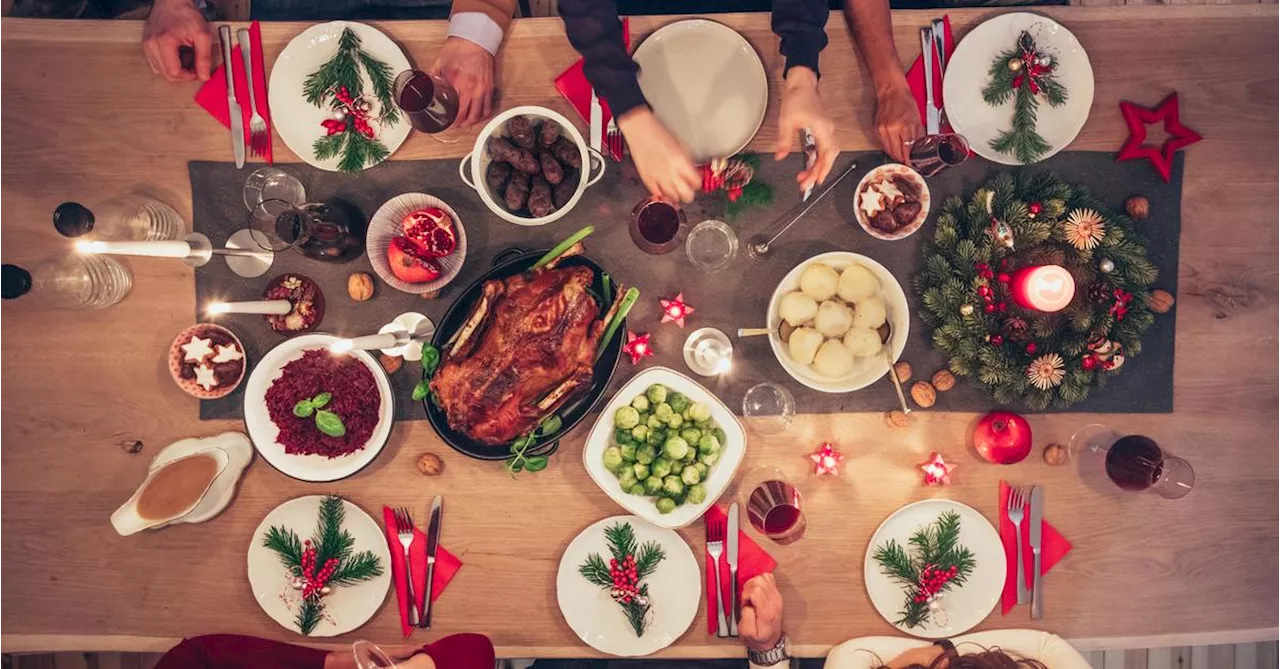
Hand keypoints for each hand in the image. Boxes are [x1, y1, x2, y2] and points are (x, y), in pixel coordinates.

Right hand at [142, 0, 211, 82]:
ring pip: (159, 70)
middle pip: (165, 74)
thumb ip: (204, 57)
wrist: (172, 1)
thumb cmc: (186, 13)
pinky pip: (155, 63)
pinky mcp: (146, 44)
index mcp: (165, 41)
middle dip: (182, 74)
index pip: (173, 72)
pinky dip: (167, 64)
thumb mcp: (202, 34)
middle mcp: (152, 44)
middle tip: (193, 67)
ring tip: (185, 57)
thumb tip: (204, 76)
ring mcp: (147, 44)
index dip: (187, 76)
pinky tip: (176, 55)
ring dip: (174, 69)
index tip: (197, 72)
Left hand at [430, 37, 495, 127]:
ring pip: (481, 114)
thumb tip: (426, 86)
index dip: (452, 121)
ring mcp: (483, 89)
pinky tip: (478, 115)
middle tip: (456, 125)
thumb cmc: (459, 48)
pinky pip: (488, 106)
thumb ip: (433, 77)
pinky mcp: (490, 87)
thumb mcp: (440, 62)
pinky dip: (483, 114)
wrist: (475, 39)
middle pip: (470, 117)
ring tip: (466, 122)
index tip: (447, 122)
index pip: (457, 111)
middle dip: (462, 124)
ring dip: (473, 121)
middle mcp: (473, 89)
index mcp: (459, 84)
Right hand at [616, 108, 699, 202]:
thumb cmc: (659, 134)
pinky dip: (662, 193)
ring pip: (673, 198)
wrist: (640, 131)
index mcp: (681, 162)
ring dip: (676, 194)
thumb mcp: (681, 145)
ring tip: (676, 189)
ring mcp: (658, 178)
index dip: (697, 183)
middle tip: (688, 188)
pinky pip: (657, 194)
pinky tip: (664, 188)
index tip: (696, 181)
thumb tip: (695, 172)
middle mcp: (671, 173)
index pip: (696, 183)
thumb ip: (689, 162)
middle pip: (686, 195)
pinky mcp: (647, 180)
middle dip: (689, 193)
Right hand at [739, 573, 783, 651]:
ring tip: (751, 595)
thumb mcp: (746, 633)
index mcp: (766, 611)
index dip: (746, 595)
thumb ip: (745, 618)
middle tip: (747, 600)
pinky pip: (769, 578)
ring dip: (754, 584)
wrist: (770, 641)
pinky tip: (757, 590)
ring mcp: (777, 597)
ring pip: (764, 577)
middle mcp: (774, 602)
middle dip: (748, 588)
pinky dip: (760, 581)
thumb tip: (747, 604)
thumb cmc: (758, 638)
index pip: (755, 590)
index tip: (745, 603)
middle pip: (759, 581)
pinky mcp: (776, 595)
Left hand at [773, 67, 836, 193]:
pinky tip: (808, 166)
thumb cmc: (796, 98)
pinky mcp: (822, 130)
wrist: (802, 84)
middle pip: (829, 156)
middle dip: (819, 172)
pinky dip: (817, 159)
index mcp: (822, 128)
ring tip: (805, 178)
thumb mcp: (786, 121)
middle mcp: (827, 130)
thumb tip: (780, 156)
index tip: (814, 181)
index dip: (822, 169)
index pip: (826, 153)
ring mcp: (826, 130)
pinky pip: (823, 148)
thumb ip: (784, 140)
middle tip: (806, 184)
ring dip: (817, 167)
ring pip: (827, 154)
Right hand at [874, 78, 922, 163]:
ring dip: (895, 154)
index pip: (907, 150)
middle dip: (902, 159)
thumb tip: (918, 147)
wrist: (891, 92)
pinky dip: (889, 147)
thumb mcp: (917, 118)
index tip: (913, 163)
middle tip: (908, 161)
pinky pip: (883, 144)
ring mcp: (882, 131)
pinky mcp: (876, 130)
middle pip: (896, 154)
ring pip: (888, 151)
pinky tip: (894, 146)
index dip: (910, 159)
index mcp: (903, 127)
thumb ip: (918, 135)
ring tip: (901, 155)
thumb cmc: (904, 101)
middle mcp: (890, 130)